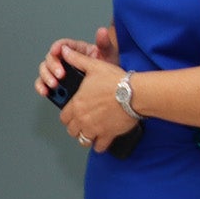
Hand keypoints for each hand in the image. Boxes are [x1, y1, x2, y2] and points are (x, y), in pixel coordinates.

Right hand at [35, 25, 113, 98]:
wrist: (112, 90)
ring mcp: (60, 72)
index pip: (62, 45)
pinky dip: (41, 87)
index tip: (55, 51)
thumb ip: (104, 44)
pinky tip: (46, 91)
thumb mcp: (109, 56)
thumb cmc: (110, 72)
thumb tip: (102, 31)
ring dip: (46, 77)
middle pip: (51, 58)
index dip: (57, 47)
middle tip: (60, 75)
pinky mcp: (57, 84)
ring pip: (45, 70)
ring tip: (54, 85)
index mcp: (77, 50)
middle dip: (53, 66)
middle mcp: (66, 60)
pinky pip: (43, 83)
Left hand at [56, 33, 134, 148]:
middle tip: (82, 124)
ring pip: (83, 140)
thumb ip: (77, 60)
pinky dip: (100, 146)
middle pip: (72, 130)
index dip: (68, 116)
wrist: (135, 93)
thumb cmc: (115, 80)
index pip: (64, 117)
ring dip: (86, 137)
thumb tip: (65, 51)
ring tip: (91, 133)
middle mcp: (82, 118)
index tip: (73, 114)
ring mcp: (94, 128)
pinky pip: (99, 146)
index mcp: (76, 104)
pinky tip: (102, 142)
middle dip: (76, 127)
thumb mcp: (94, 66)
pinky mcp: (108, 135)